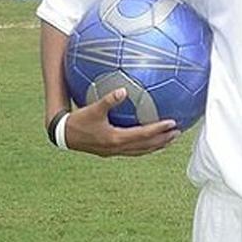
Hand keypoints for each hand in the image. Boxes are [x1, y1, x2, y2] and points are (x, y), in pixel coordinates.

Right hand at [58, 87, 180, 156]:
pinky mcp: (112, 151)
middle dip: (163, 140)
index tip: (173, 123)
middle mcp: (118, 148)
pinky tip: (149, 138)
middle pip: (146, 146)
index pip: (143, 135)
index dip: (159, 130)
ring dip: (156, 145)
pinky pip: (133, 150)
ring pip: (141, 151)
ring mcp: (115, 152)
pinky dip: (145, 145)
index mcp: (116, 138)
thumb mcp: (93, 109)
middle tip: (178, 132)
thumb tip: (123, 90)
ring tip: (169, 139)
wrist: (64, 136)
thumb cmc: (78, 121)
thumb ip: (109, 100)